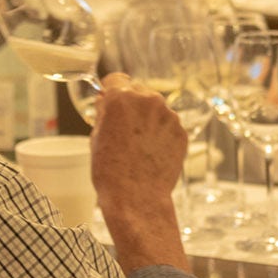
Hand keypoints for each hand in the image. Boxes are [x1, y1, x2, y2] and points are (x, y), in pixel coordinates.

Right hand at [90, 73, 189, 270]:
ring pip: (155, 109)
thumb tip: (106, 103)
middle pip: (138, 92)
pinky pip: (168, 125)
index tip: (110, 99)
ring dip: (148, 119)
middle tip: (124, 129)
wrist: (136, 198)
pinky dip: (161, 134)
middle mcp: (148, 101)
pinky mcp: (181, 132)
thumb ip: (104, 114)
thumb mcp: (96, 138)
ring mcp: (169, 116)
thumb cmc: (110, 171)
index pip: (116, 79)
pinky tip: (151, 152)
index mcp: (121, 99)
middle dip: (131, 105)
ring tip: (138, 145)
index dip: (111, 90)